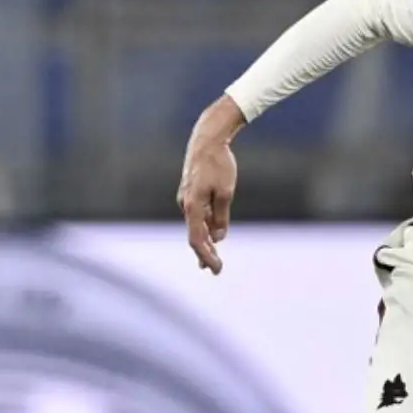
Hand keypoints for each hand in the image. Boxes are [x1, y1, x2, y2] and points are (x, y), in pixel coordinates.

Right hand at [177, 97, 244, 273]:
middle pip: (195, 236)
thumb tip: (219, 238)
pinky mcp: (191, 194)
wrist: (207, 141)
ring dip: (205, 243)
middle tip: (215, 270)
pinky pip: (198, 216)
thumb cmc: (218, 165)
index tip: (216, 269)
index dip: (206, 257)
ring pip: (196, 226)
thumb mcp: (226, 192)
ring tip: (213, 259)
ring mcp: (187, 199)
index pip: (197, 239)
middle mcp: (186, 205)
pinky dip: (205, 228)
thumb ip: (221, 216)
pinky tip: (213, 237)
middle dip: (205, 254)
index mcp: (193, 206)